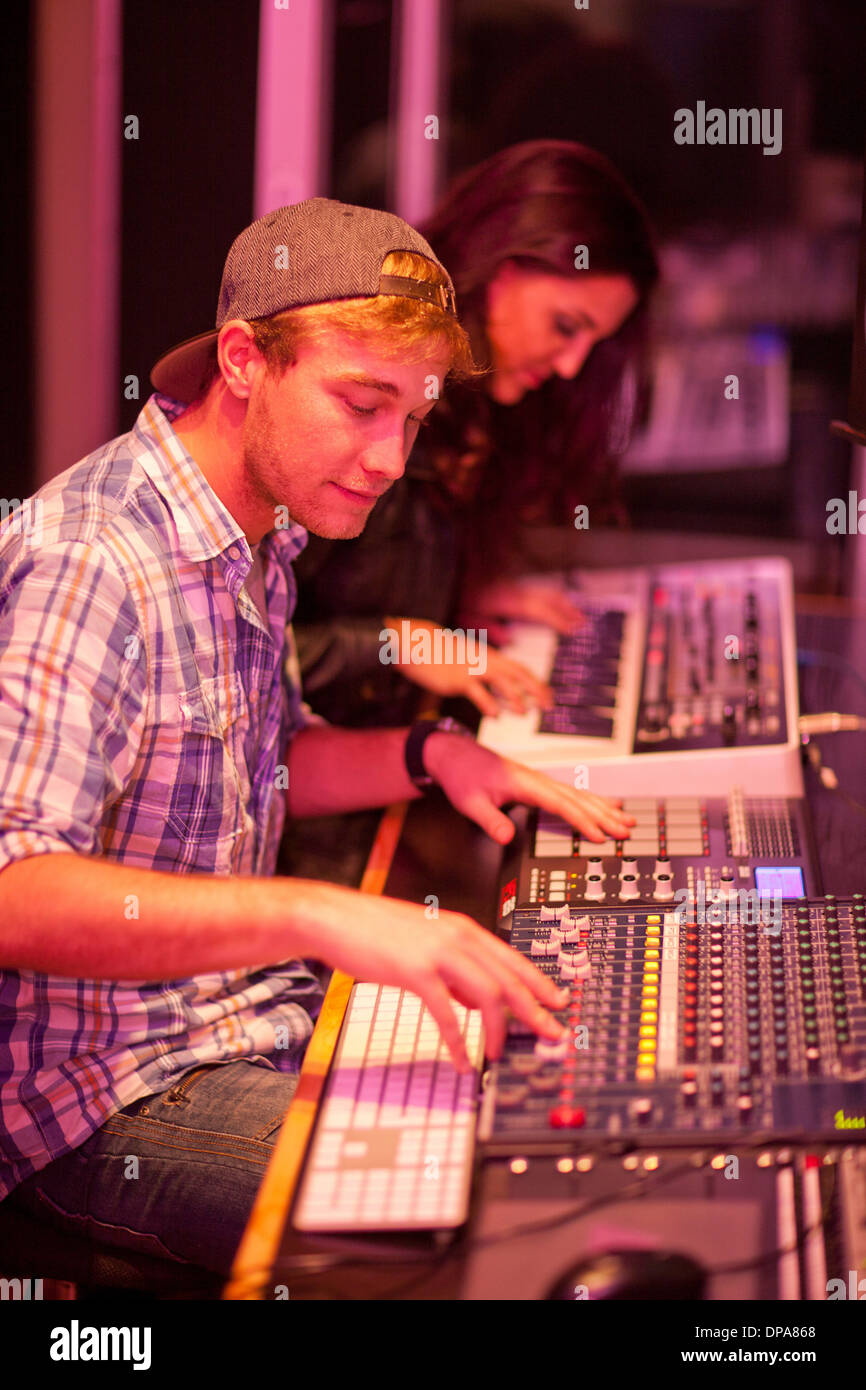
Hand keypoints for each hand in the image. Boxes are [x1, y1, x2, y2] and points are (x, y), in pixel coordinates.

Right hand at [310, 884, 569, 1070]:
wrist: (335, 918)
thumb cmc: (373, 930)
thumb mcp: (424, 943)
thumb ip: (452, 967)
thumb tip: (472, 998)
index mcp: (462, 929)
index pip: (513, 959)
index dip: (540, 983)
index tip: (559, 1002)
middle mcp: (457, 937)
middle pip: (510, 979)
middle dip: (535, 1010)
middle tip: (552, 1034)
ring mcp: (438, 953)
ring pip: (488, 995)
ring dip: (499, 1029)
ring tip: (501, 1053)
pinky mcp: (416, 972)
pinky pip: (448, 1014)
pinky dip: (459, 1041)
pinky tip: (462, 1059)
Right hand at [386, 617, 552, 715]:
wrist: (421, 645)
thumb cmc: (445, 657)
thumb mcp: (469, 663)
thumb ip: (485, 676)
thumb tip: (500, 695)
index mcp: (491, 658)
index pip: (521, 669)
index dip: (537, 683)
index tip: (549, 697)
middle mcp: (486, 662)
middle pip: (518, 674)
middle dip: (535, 690)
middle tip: (548, 706)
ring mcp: (473, 670)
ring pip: (501, 682)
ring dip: (514, 698)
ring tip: (523, 713)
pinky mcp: (459, 679)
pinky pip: (477, 692)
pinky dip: (488, 704)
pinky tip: (494, 716)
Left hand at [424, 732, 635, 845]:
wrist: (453, 755)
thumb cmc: (462, 775)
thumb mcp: (470, 801)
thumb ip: (490, 819)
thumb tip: (506, 837)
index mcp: (526, 783)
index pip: (561, 804)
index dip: (582, 821)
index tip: (600, 835)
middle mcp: (538, 780)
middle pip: (578, 798)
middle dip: (604, 815)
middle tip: (627, 829)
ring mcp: (539, 781)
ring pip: (579, 794)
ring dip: (604, 807)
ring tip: (627, 818)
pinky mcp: (537, 783)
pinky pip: (571, 793)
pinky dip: (591, 800)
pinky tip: (604, 804)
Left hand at [459, 578, 582, 643]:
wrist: (455, 572)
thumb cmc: (460, 597)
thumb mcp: (470, 617)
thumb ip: (489, 628)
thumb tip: (509, 638)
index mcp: (509, 601)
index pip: (540, 611)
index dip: (559, 620)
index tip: (575, 629)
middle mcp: (517, 591)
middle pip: (550, 598)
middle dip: (569, 610)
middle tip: (585, 622)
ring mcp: (518, 586)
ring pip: (547, 592)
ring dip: (564, 603)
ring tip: (577, 614)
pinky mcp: (515, 585)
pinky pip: (540, 590)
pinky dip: (553, 598)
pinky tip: (557, 605)